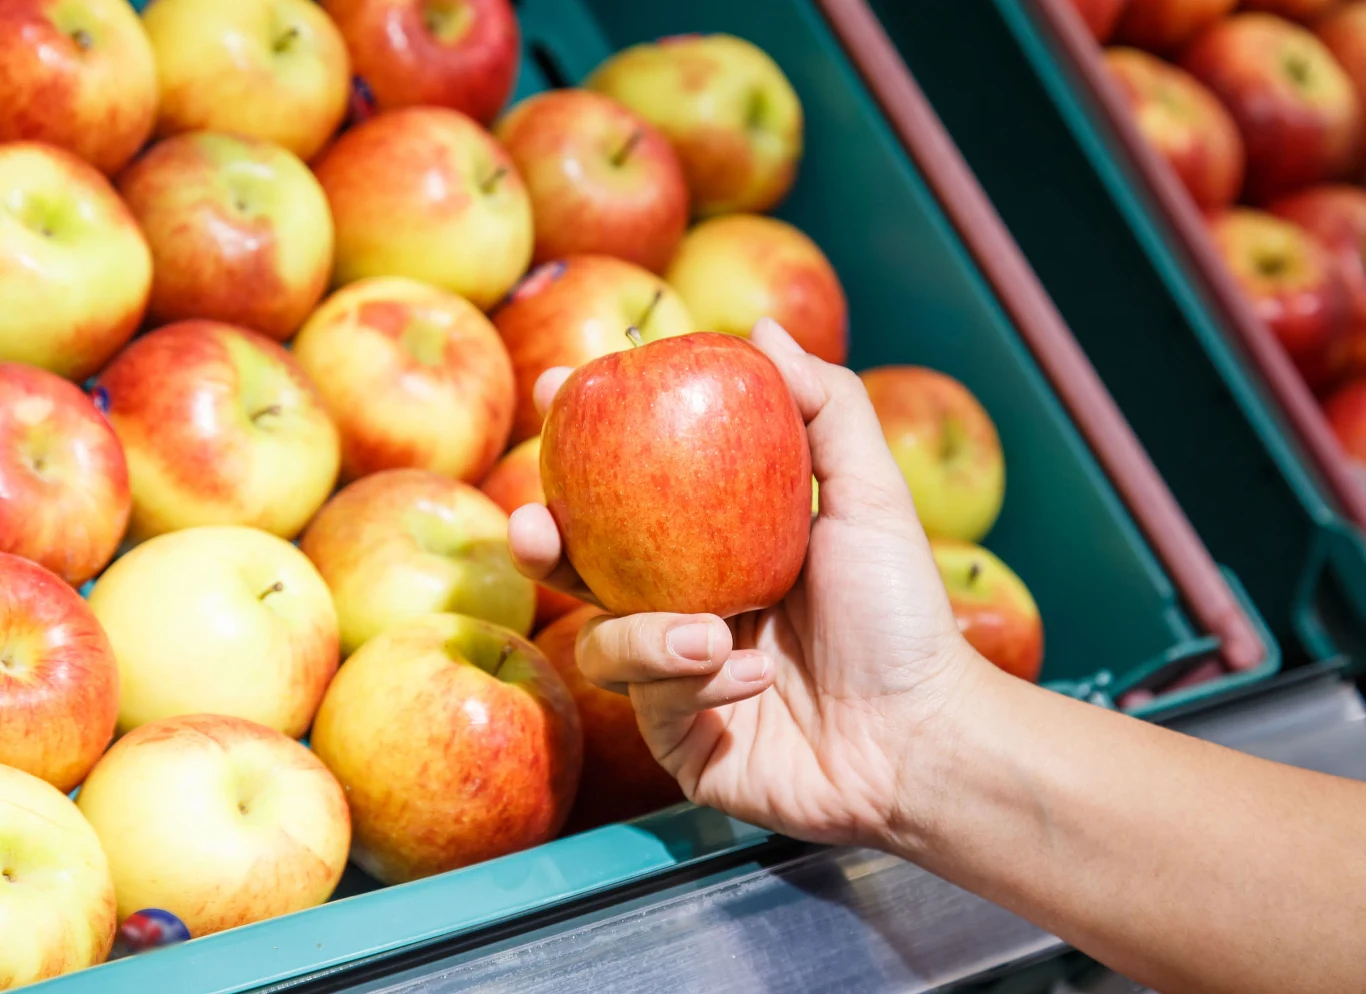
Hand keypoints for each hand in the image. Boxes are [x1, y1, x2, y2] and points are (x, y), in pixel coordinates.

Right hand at [509, 318, 986, 848]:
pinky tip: (756, 681)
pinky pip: (651, 705)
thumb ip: (825, 408)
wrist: (925, 735)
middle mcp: (688, 606)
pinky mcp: (682, 741)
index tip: (558, 388)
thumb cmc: (902, 613)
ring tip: (713, 634)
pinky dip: (699, 685)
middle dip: (544, 544)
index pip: (631, 489)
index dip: (583, 440)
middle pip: (585, 568)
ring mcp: (679, 677)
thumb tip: (760, 329)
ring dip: (645, 636)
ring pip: (604, 645)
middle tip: (533, 526)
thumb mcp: (870, 498)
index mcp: (717, 547)